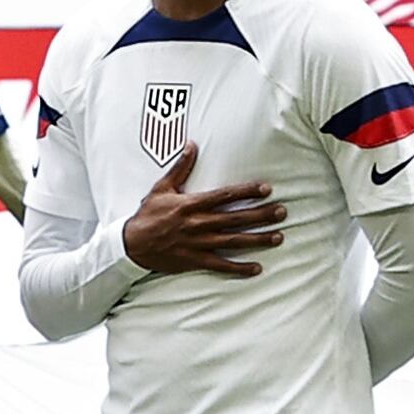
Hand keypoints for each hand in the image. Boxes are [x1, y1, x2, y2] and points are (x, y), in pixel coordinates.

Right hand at [119, 138, 288, 276]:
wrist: (131, 244)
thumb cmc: (147, 215)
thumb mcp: (161, 188)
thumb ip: (180, 167)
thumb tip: (191, 145)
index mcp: (191, 204)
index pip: (224, 196)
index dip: (247, 191)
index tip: (266, 189)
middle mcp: (198, 224)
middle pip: (235, 218)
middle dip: (261, 215)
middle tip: (282, 212)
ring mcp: (198, 244)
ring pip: (234, 241)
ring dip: (257, 239)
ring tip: (279, 237)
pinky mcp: (195, 261)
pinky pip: (221, 265)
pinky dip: (239, 268)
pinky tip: (257, 268)